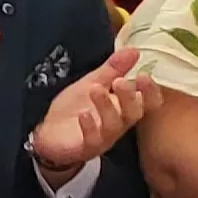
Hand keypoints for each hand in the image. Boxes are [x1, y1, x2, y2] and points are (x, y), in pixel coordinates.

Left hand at [30, 49, 154, 180]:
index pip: (147, 103)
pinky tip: (84, 115)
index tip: (144, 76)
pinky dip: (90, 127)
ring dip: (107, 107)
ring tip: (95, 89)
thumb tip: (134, 49)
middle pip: (134, 114)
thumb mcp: (92, 84)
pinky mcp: (85, 148)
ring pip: (114, 126)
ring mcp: (102, 137)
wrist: (47, 133)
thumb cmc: (74, 108)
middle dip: (130, 97)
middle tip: (120, 81)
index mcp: (122, 108)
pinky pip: (92, 140)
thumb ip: (112, 70)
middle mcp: (117, 124)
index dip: (150, 92)